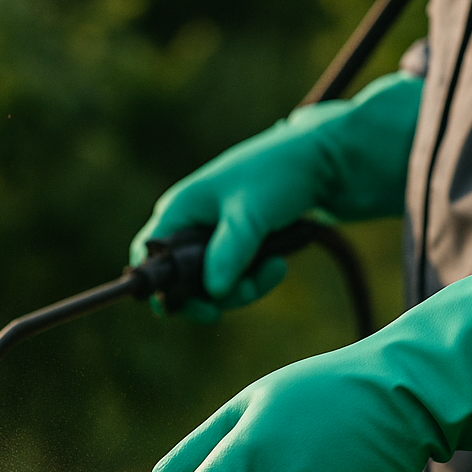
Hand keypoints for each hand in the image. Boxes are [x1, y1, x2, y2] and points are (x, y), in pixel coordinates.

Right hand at [128, 72, 422, 319]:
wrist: (322, 162)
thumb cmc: (278, 174)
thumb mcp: (252, 213)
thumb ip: (230, 251)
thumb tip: (213, 293)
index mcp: (180, 209)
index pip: (149, 256)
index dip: (164, 289)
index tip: (201, 309)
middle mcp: (190, 225)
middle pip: (184, 281)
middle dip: (218, 293)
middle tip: (248, 290)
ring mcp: (214, 236)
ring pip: (214, 285)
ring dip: (245, 287)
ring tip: (276, 268)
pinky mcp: (237, 245)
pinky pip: (236, 277)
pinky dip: (256, 279)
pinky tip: (279, 264)